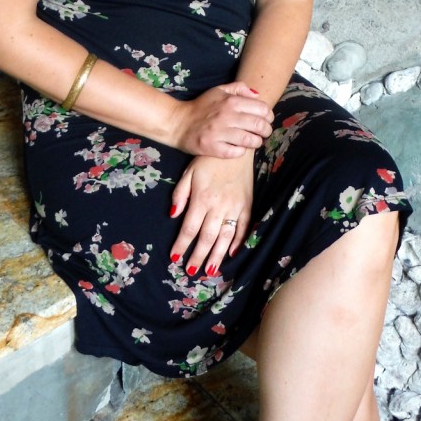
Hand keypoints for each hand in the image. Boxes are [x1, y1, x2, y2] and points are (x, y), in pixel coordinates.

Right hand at [168, 82, 272, 157]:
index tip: (267, 119)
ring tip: (255, 141)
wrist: (178, 122)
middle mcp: (226, 116)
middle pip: (259, 125)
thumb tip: (257, 95)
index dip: (268, 116)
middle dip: (266, 130)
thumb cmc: (201, 106)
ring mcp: (219, 133)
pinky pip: (235, 152)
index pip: (261, 109)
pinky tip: (240, 148)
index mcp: (230, 101)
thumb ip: (239, 88)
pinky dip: (241, 151)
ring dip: (257, 142)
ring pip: (250, 140)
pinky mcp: (212, 148)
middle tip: (265, 132)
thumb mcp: (218, 91)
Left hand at [169, 153, 253, 276]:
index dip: (181, 245)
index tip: (175, 258)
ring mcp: (235, 207)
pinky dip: (238, 243)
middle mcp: (219, 206)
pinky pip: (244, 228)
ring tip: (209, 271)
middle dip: (197, 257)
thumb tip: (172, 215)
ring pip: (224, 238)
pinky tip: (231, 255)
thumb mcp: (188, 173)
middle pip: (206, 238)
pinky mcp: (248, 206)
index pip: (189, 228)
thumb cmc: (208, 160)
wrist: (236, 148)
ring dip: (216, 256)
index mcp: (202, 198)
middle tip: (190, 272)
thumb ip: (180, 194)